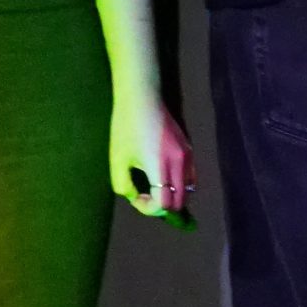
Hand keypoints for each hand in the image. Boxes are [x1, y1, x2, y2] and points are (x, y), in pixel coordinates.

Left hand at [111, 96, 194, 220]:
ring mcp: (187, 156)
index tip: (136, 197)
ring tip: (151, 185)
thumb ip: (123, 183)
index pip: (165, 203)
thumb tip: (135, 197)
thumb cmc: (125, 127)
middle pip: (180, 202)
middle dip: (162, 205)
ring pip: (188, 191)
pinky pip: (190, 177)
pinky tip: (161, 175)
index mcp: (159, 166)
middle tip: (143, 196)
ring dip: (172, 195)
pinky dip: (178, 184)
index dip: (149, 208)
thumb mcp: (117, 158)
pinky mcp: (189, 150)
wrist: (142, 98)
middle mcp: (179, 163)